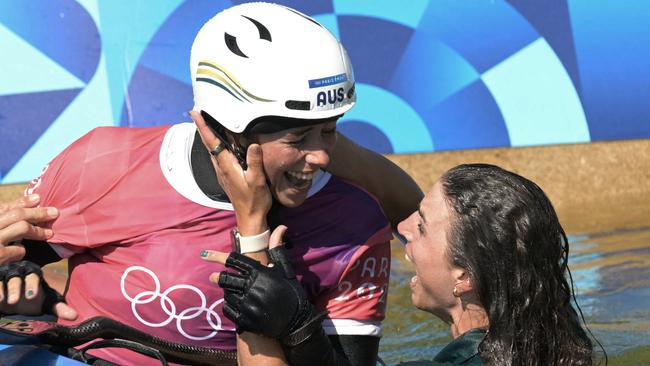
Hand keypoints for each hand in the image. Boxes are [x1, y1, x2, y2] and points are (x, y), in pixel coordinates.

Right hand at [0, 194, 57, 263]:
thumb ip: (5, 219)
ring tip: (49, 234)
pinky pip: (19, 250)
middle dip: (38, 213)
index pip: (4, 207)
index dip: (22, 202)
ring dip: (38, 231)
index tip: (38, 199)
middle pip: (17, 215)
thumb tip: (34, 200)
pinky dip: (21, 252)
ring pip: (21, 228)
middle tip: (54, 212)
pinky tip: (18, 255)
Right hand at [0, 260, 76, 319]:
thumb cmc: (34, 298)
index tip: (31, 297)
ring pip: (1, 280)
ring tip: (2, 302)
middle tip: (14, 302)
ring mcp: (4, 276)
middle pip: (16, 278)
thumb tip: (75, 316)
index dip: (32, 285)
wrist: (16, 298)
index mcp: (33, 274)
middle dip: (15, 288)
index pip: (33, 277)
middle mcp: (18, 272)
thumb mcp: (46, 302)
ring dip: (1, 290)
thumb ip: (59, 308)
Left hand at [191, 111, 271, 235]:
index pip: (213, 142)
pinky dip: (215, 145)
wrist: (250, 218)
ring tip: (206, 123)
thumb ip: (254, 162)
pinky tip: (220, 142)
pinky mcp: (226, 176)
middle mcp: (221, 168)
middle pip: (209, 144)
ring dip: (208, 136)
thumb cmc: (254, 200)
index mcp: (227, 166)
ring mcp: (222, 173)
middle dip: (202, 128)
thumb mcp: (257, 181)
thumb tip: (252, 144)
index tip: (195, 114)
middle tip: (197, 113)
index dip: (204, 127)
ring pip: (212, 150)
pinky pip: (218, 156)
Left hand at [201, 226, 313, 338]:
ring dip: (227, 292)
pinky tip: (235, 305)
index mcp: (259, 273)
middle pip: (225, 278)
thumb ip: (277, 248)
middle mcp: (251, 287)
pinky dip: (229, 306)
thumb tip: (281, 227)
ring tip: (231, 292)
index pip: (233, 260)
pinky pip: (228, 310)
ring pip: (226, 294)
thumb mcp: (285, 269)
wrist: (297, 321)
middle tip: (212, 276)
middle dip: (216, 277)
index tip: (205, 255)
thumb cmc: (291, 292)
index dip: (218, 256)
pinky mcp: (245, 319)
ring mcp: (247, 304)